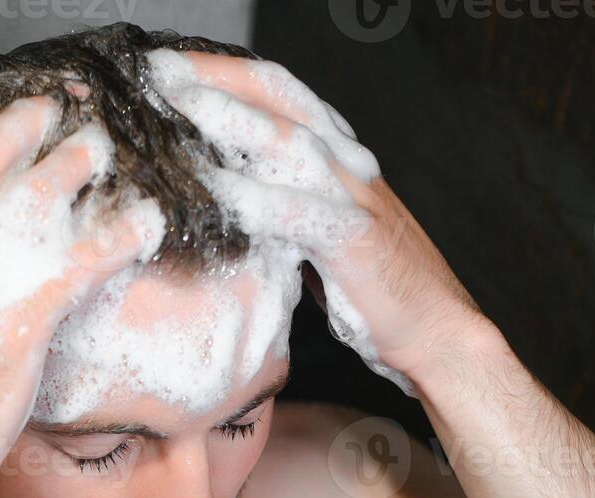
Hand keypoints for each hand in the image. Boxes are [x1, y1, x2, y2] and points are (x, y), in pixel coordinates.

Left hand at [147, 51, 484, 385]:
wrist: (439, 332)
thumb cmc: (375, 291)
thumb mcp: (318, 238)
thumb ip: (282, 209)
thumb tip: (226, 201)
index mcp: (337, 158)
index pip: (277, 96)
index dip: (224, 75)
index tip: (168, 69)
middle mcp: (346, 165)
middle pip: (277, 101)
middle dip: (215, 79)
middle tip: (155, 69)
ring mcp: (353, 198)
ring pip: (287, 141)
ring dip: (228, 119)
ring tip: (175, 106)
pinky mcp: (354, 240)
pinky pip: (296, 211)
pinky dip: (253, 198)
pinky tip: (213, 190)